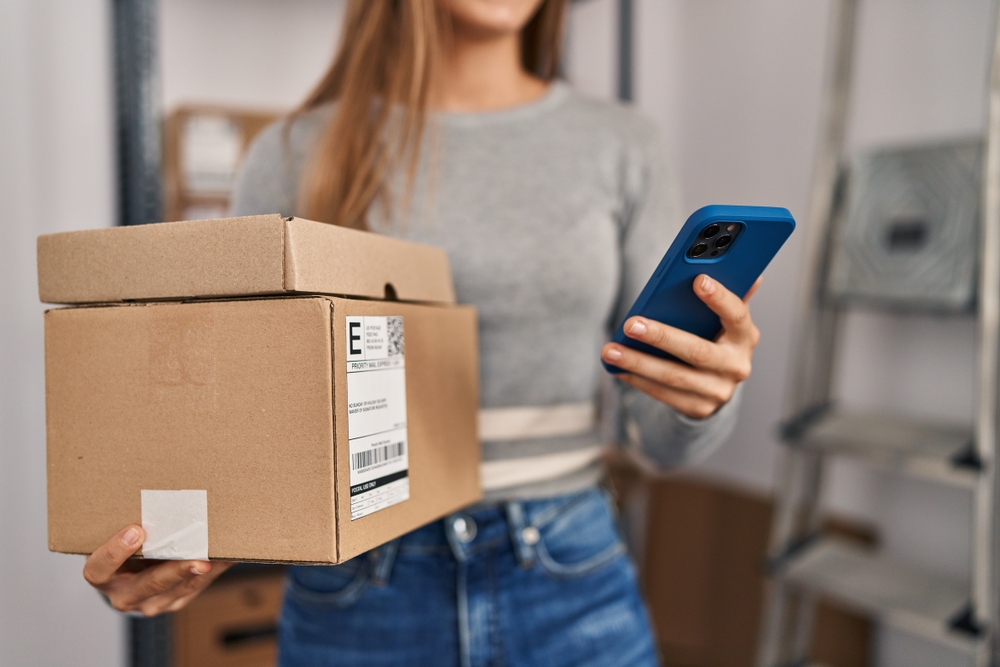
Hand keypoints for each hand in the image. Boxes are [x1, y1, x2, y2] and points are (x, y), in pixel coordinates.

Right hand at [83, 525, 232, 616]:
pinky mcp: (173, 602)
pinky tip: (228, 558)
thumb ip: (127, 523)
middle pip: (149, 585)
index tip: (136, 530)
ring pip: (178, 590)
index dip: (116, 551)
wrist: (127, 576)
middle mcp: (124, 595)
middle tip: (199, 560)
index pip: (100, 568)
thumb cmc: (121, 546)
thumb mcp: (113, 535)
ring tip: (222, 557)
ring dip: (203, 574)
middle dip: (176, 571)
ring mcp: (150, 603)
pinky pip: (195, 588)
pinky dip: (213, 572)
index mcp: (102, 575)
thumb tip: (157, 494)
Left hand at [601, 274, 761, 419]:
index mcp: (745, 336)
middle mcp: (736, 366)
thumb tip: (747, 272)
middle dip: (661, 336)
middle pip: (697, 351)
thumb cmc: (715, 339)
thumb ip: (727, 297)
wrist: (717, 385)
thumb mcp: (723, 320)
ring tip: (610, 350)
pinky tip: (616, 367)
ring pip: (674, 376)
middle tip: (630, 324)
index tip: (698, 280)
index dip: (719, 298)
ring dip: (638, 362)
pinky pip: (663, 394)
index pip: (737, 315)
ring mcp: (718, 391)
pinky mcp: (699, 408)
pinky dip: (637, 379)